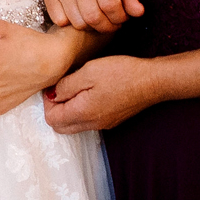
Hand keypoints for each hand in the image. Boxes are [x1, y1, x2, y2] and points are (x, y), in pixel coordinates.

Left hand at [43, 54, 158, 132]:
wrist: (152, 80)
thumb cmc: (121, 73)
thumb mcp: (88, 72)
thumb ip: (66, 86)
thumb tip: (52, 95)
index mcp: (83, 113)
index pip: (52, 119)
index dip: (47, 102)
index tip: (55, 85)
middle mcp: (92, 124)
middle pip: (61, 126)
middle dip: (55, 109)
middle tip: (61, 88)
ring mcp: (103, 124)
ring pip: (74, 125)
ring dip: (68, 110)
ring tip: (74, 88)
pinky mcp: (112, 120)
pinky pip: (88, 122)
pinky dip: (80, 111)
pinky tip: (88, 92)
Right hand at [44, 0, 142, 31]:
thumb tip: (138, 12)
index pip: (110, 5)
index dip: (119, 18)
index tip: (122, 17)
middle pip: (93, 16)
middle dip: (106, 26)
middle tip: (111, 23)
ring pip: (78, 22)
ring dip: (91, 27)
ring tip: (97, 19)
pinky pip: (61, 21)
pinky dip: (72, 23)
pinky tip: (79, 14)